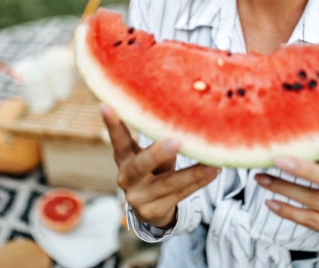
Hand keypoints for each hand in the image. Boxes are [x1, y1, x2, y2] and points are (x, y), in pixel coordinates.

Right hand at [100, 103, 220, 227]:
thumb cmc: (154, 170)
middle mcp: (127, 178)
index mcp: (124, 158)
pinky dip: (197, 183)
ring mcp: (138, 197)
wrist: (151, 208)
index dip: (112, 124)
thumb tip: (184, 117)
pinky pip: (179, 195)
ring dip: (192, 173)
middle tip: (176, 141)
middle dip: (158, 153)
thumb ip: (160, 141)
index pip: (118, 140)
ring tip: (211, 164)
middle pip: (141, 166)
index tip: (106, 105)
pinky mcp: (152, 212)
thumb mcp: (152, 156)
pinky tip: (212, 172)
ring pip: (167, 183)